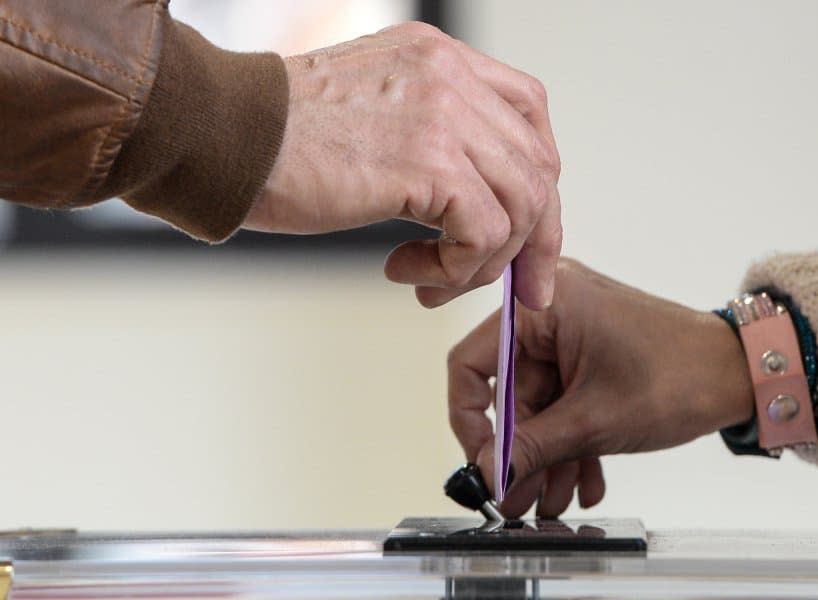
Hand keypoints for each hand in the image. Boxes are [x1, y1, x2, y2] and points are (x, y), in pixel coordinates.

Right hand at [247, 22, 561, 309]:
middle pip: (538, 164)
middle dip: (534, 239)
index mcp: (441, 59)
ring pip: (521, 203)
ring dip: (486, 261)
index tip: (529, 233)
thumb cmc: (278, 136)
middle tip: (515, 286)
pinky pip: (484, 231)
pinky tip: (409, 269)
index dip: (539, 180)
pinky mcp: (426, 161)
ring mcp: (443, 115)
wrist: (219, 135)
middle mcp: (451, 77)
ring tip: (436, 281)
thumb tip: (476, 205)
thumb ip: (432, 139)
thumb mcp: (375, 114)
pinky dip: (458, 268)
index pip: (529, 114)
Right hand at [448, 259, 754, 517]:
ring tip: (552, 499)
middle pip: (511, 391)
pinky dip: (573, 439)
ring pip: (541, 403)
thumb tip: (490, 472)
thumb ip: (533, 446)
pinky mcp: (592, 351)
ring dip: (549, 454)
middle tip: (517, 496)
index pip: (473, 361)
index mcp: (544, 304)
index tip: (483, 460)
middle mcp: (553, 310)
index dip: (469, 417)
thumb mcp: (595, 420)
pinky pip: (566, 398)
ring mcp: (574, 331)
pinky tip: (583, 479)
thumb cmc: (683, 373)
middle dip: (521, 451)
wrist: (742, 372)